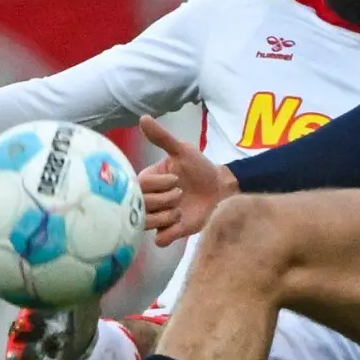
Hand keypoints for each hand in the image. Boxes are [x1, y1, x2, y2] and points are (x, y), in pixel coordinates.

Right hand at [137, 115, 237, 247]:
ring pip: (146, 224)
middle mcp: (148, 200)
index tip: (176, 179)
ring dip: (166, 217)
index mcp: (147, 181)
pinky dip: (168, 234)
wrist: (221, 188)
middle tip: (181, 194)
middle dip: (165, 200)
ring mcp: (158, 217)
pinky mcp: (170, 232)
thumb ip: (162, 138)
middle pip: (141, 207)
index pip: (138, 188)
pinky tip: (180, 224)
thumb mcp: (182, 150)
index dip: (159, 185)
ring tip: (180, 210)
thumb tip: (143, 118)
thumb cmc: (200, 167)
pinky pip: (159, 240)